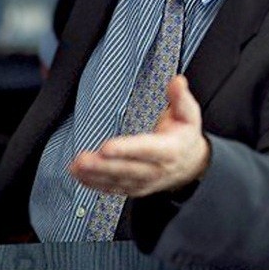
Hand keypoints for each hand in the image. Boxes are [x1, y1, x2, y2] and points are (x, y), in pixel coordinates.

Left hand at [69, 75, 209, 196]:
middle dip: (102, 166)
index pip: (146, 149)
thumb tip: (177, 81)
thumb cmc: (185, 135)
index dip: (126, 149)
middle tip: (82, 159)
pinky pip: (112, 188)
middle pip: (127, 169)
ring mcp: (144, 182)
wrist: (192, 165)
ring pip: (117, 181)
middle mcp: (156, 170)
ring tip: (76, 167)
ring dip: (94, 175)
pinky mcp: (134, 188)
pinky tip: (80, 176)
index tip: (107, 147)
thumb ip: (181, 98)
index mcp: (169, 150)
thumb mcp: (189, 115)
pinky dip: (95, 184)